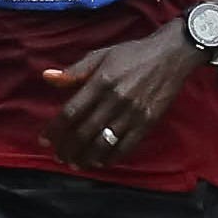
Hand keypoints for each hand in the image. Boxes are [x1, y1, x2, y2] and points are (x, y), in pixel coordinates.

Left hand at [42, 26, 201, 167]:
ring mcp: (133, 113)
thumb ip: (75, 70)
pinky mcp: (148, 122)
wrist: (172, 54)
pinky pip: (127, 145)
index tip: (45, 141)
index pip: (71, 112)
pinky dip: (112, 157)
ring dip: (86, 157)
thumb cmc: (133, 54)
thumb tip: (47, 77)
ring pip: (104, 143)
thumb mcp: (101, 55)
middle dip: (68, 148)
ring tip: (76, 164)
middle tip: (59, 157)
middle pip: (84, 132)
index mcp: (101, 82)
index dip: (55, 130)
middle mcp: (115, 100)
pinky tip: (102, 161)